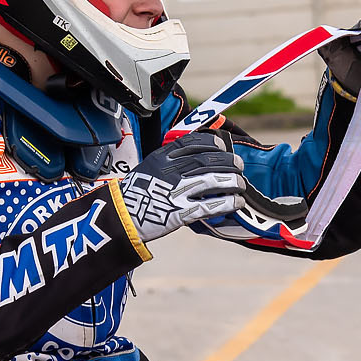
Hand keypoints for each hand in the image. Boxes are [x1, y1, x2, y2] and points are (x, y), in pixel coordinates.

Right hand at [118, 130, 243, 241]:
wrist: (120, 219)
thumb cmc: (134, 195)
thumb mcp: (148, 169)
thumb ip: (170, 162)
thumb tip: (197, 159)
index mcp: (161, 158)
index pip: (192, 143)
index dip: (210, 142)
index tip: (221, 144)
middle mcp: (170, 172)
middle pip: (206, 161)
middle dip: (227, 161)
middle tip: (239, 165)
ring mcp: (175, 192)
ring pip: (211, 181)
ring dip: (231, 181)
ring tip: (240, 184)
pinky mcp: (180, 213)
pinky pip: (209, 206)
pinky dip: (227, 203)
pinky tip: (237, 203)